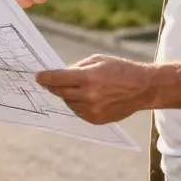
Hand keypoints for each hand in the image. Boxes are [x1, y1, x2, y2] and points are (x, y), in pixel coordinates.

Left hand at [35, 54, 154, 123]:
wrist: (142, 88)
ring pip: (69, 103)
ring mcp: (93, 110)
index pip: (58, 79)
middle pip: (61, 92)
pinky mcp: (96, 120)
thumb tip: (61, 74)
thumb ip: (77, 68)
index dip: (46, 78)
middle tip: (49, 82)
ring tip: (78, 88)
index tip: (38, 77)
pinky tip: (86, 97)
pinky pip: (78, 112)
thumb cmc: (120, 70)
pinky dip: (77, 104)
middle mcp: (89, 96)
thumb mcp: (98, 60)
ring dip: (68, 95)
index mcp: (89, 78)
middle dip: (54, 86)